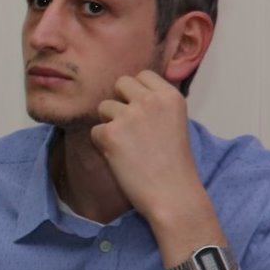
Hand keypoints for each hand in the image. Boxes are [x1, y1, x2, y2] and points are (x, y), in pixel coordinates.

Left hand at [93, 70, 232, 269]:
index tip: (141, 112)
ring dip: (109, 125)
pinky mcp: (111, 133)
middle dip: (119, 103)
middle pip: (119, 84)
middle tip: (130, 129)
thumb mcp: (174, 123)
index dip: (136, 93)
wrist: (173, 195)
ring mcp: (130, 115)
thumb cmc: (173, 164)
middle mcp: (151, 100)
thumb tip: (128, 90)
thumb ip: (155, 104)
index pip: (142, 75)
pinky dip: (102, 145)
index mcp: (171, 96)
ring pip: (103, 107)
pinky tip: (120, 159)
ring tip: (128, 147)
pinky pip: (95, 131)